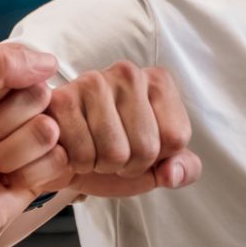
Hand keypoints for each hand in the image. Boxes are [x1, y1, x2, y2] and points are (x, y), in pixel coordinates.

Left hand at [0, 42, 66, 246]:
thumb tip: (48, 61)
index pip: (27, 68)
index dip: (1, 92)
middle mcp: (16, 109)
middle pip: (42, 98)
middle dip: (6, 124)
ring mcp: (31, 141)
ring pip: (50, 131)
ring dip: (13, 153)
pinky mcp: (43, 172)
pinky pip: (58, 161)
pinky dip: (27, 174)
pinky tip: (5, 181)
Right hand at [0, 61, 201, 200]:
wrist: (63, 152)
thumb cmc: (113, 151)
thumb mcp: (157, 164)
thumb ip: (183, 169)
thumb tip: (171, 173)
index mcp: (159, 82)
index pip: (176, 137)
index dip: (158, 158)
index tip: (139, 147)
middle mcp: (129, 73)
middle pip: (146, 148)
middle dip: (128, 166)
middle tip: (112, 153)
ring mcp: (93, 82)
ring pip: (115, 153)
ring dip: (102, 166)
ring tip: (92, 150)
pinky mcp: (62, 98)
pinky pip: (83, 155)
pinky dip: (77, 164)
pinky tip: (72, 147)